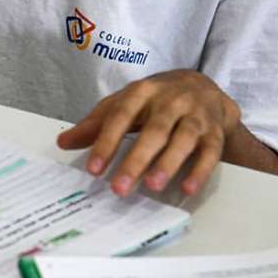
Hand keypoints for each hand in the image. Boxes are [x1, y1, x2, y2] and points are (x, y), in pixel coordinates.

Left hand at [57, 70, 241, 196]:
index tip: (94, 170)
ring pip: (183, 139)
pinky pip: (210, 152)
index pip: (121, 116)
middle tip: (119, 187)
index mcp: (143, 92)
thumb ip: (96, 124)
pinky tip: (187, 190)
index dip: (107, 142)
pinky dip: (200, 171)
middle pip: (154, 130)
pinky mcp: (214, 132)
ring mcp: (196, 116)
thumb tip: (63, 142)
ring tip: (152, 186)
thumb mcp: (124, 105)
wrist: (203, 87)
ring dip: (169, 164)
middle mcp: (172, 101)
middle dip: (136, 159)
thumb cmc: (154, 101)